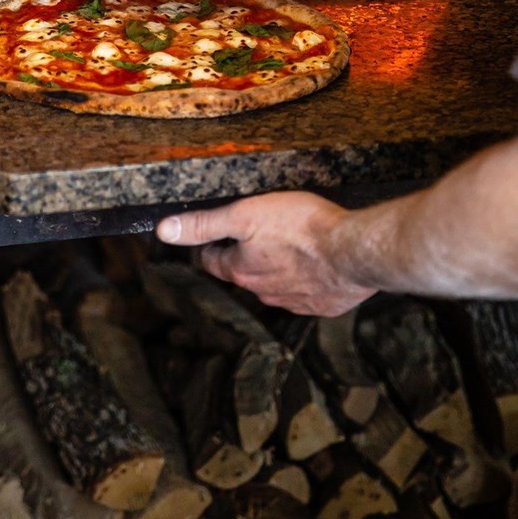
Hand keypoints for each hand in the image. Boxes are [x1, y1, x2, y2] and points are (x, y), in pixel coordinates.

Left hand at [156, 191, 373, 315]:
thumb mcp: (245, 214)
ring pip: (276, 285)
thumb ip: (204, 223)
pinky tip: (318, 265)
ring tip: (290, 247)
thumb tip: (164, 229)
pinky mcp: (323, 304)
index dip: (212, 244)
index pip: (213, 260)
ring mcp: (294, 301)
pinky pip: (307, 293)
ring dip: (277, 269)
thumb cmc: (302, 228)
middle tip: (258, 235)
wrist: (353, 253)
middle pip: (245, 274)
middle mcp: (263, 292)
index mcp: (241, 270)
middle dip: (246, 257)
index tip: (216, 235)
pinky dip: (307, 280)